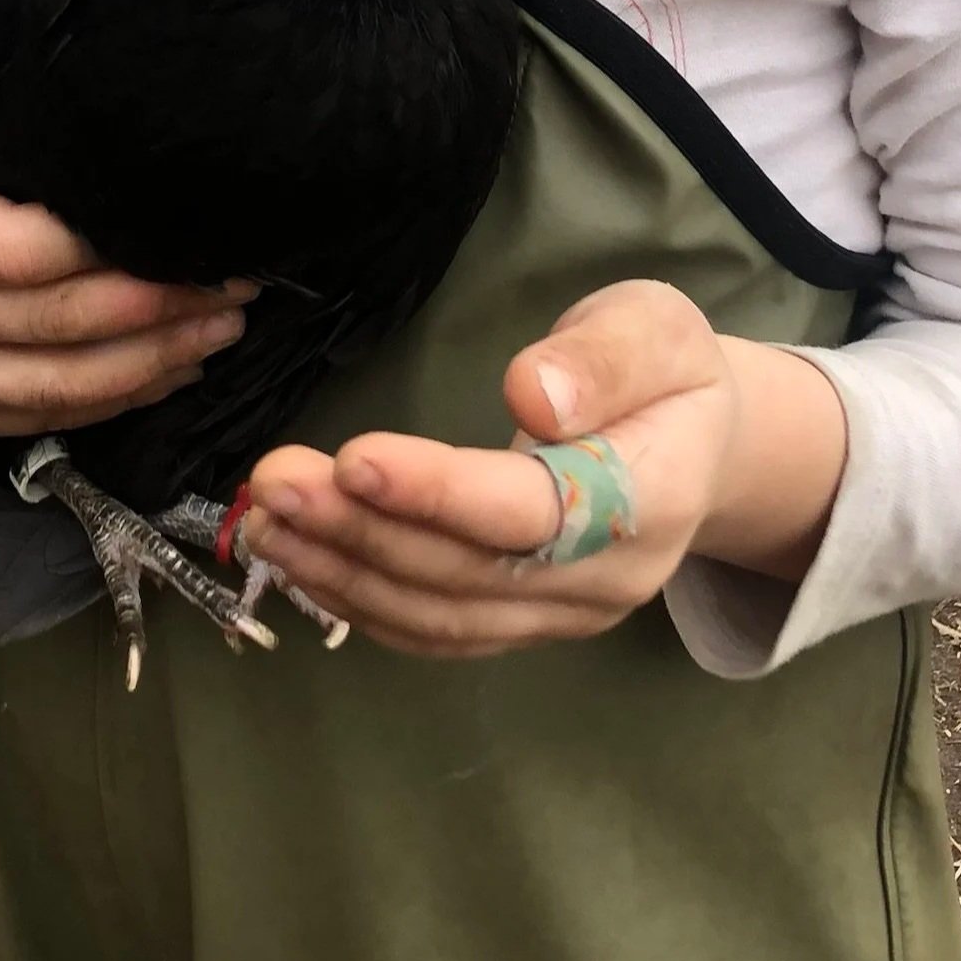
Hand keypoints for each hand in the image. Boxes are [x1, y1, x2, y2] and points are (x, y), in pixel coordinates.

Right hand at [0, 0, 253, 438]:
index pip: (15, 250)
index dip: (99, 246)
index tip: (175, 220)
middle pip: (56, 323)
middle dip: (157, 304)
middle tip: (242, 278)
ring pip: (60, 384)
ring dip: (153, 361)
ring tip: (228, 325)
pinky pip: (39, 418)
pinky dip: (113, 402)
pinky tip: (175, 371)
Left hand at [242, 280, 836, 657]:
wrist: (695, 444)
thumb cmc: (666, 372)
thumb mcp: (655, 327)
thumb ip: (604, 358)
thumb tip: (532, 395)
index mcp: (655, 500)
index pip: (536, 511)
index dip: (442, 493)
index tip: (354, 458)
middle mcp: (611, 579)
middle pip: (472, 572)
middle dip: (363, 529)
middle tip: (274, 479)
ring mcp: (566, 616)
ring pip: (443, 614)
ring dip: (344, 572)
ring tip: (266, 519)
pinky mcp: (524, 627)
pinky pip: (437, 633)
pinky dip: (360, 602)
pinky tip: (302, 561)